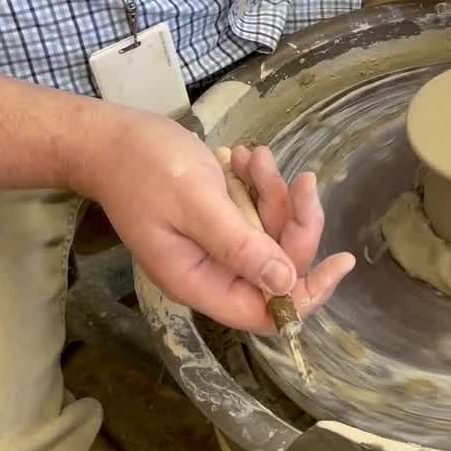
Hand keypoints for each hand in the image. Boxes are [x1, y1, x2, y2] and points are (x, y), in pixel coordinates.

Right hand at [74, 110, 353, 334]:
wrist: (109, 137)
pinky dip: (259, 183)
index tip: (340, 260)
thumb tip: (285, 284)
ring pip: (273, 233)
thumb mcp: (196, 204)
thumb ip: (239, 247)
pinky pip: (257, 210)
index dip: (307, 292)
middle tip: (299, 181)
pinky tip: (243, 157)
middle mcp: (212, 272)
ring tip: (254, 158)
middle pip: (279, 267)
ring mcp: (216, 246)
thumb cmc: (144, 168)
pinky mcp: (220, 219)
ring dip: (275, 193)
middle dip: (293, 222)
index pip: (266, 313)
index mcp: (200, 283)